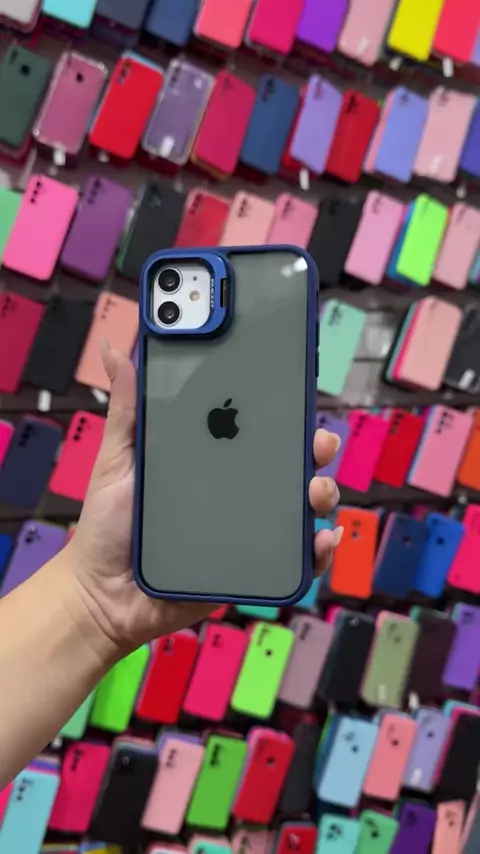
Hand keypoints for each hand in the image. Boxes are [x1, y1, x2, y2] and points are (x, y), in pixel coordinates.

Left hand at [67, 343, 342, 658]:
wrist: (104, 593)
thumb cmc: (111, 523)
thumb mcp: (118, 458)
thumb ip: (127, 408)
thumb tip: (115, 350)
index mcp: (213, 462)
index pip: (257, 432)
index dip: (283, 415)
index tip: (297, 398)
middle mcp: (238, 493)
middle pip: (290, 467)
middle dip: (314, 451)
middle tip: (318, 445)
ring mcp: (250, 530)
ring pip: (301, 509)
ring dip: (321, 495)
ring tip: (314, 493)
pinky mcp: (253, 568)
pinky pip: (296, 560)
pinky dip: (319, 549)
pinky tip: (321, 539)